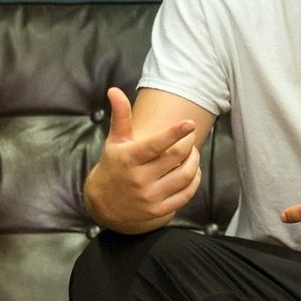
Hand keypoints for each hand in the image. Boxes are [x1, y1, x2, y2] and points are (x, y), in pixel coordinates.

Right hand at [84, 87, 201, 231]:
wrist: (105, 204)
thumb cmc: (115, 164)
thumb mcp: (115, 141)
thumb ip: (120, 116)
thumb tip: (114, 90)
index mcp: (129, 159)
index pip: (155, 145)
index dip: (174, 133)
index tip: (190, 124)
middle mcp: (139, 179)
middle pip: (177, 158)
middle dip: (188, 145)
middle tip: (189, 138)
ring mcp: (149, 197)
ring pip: (186, 176)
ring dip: (195, 161)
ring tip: (191, 154)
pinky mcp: (159, 210)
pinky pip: (187, 194)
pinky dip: (194, 180)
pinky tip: (192, 171)